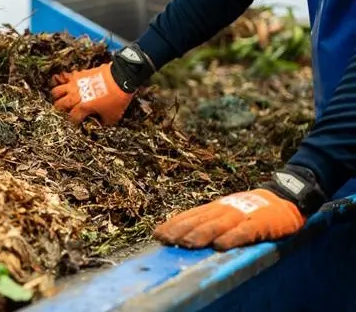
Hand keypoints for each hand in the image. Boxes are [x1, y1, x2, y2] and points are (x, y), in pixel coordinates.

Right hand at [50, 62, 133, 124]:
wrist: (122, 77)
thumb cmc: (117, 98)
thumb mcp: (113, 116)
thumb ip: (103, 122)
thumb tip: (99, 123)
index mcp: (83, 107)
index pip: (71, 118)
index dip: (73, 122)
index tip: (77, 123)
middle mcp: (75, 96)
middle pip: (58, 105)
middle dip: (60, 110)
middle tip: (65, 112)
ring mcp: (74, 84)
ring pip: (56, 91)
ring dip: (58, 96)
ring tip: (61, 98)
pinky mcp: (78, 74)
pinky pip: (64, 77)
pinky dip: (62, 80)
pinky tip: (65, 83)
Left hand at [153, 189, 304, 250]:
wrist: (285, 197)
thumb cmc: (251, 210)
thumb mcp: (227, 213)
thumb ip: (209, 222)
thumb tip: (184, 236)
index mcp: (214, 208)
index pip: (189, 216)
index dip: (173, 225)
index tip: (157, 235)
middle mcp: (224, 209)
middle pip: (199, 220)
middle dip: (181, 231)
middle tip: (166, 241)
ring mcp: (242, 215)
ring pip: (217, 225)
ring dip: (200, 234)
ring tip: (187, 244)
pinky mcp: (260, 223)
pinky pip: (244, 231)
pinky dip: (232, 237)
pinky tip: (220, 245)